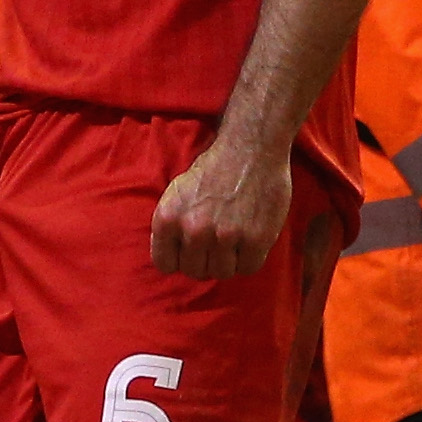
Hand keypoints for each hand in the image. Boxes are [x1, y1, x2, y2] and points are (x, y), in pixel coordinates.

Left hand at [151, 137, 289, 279]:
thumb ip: (171, 225)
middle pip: (195, 271)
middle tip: (217, 245)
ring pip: (222, 273)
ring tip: (234, 242)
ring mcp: (225, 236)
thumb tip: (172, 257)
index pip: (166, 264)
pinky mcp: (255, 239)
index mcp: (167, 219)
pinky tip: (250, 242)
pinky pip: (248, 268)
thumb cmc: (214, 169)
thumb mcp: (176, 192)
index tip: (192, 252)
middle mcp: (193, 230)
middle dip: (205, 261)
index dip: (180, 259)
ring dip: (228, 261)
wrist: (251, 149)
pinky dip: (249, 259)